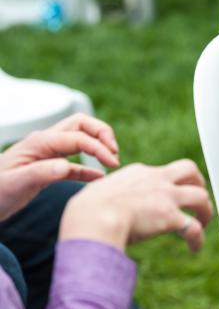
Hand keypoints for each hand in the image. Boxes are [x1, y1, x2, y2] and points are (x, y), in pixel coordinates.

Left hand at [0, 114, 119, 220]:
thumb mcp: (15, 184)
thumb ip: (40, 173)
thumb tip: (66, 166)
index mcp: (40, 142)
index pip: (78, 137)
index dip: (99, 147)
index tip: (112, 164)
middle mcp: (46, 142)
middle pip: (83, 124)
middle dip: (102, 134)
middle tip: (114, 153)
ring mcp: (48, 154)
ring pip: (81, 138)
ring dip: (99, 145)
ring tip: (112, 162)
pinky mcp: (49, 168)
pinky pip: (76, 162)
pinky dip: (90, 167)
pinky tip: (99, 178)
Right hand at [59, 160, 212, 252]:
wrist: (93, 218)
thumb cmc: (87, 210)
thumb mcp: (98, 192)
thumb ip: (107, 193)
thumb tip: (100, 201)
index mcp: (139, 173)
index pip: (161, 172)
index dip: (167, 184)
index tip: (165, 197)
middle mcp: (157, 179)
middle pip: (190, 171)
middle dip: (198, 183)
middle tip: (197, 198)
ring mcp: (166, 197)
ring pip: (201, 196)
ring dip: (205, 210)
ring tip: (203, 222)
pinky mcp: (170, 217)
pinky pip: (193, 227)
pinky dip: (198, 238)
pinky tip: (195, 247)